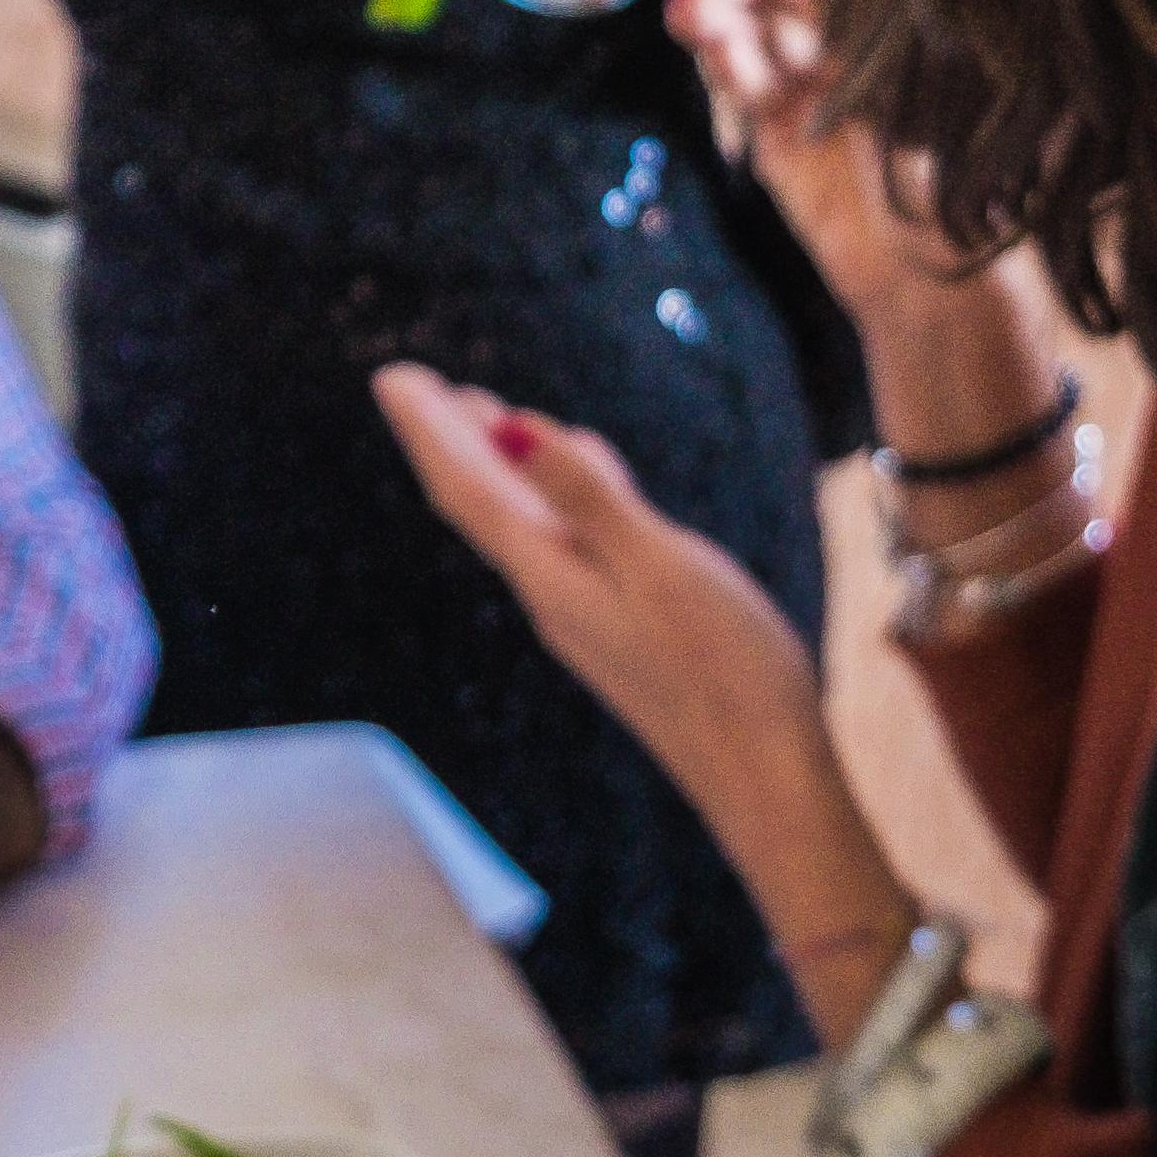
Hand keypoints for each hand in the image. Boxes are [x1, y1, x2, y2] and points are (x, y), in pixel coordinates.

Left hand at [373, 362, 820, 809]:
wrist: (764, 781)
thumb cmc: (726, 671)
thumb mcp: (659, 565)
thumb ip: (587, 496)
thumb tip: (509, 428)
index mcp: (553, 577)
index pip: (469, 489)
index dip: (428, 429)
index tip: (392, 375)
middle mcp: (554, 597)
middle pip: (484, 504)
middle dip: (451, 441)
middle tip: (416, 385)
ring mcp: (588, 617)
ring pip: (527, 523)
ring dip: (501, 466)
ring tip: (482, 415)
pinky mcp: (623, 630)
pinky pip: (571, 545)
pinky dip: (559, 500)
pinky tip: (586, 483)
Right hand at [661, 0, 965, 314]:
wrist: (937, 280)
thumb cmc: (955, 172)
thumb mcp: (905, 77)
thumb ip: (849, 7)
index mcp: (897, 36)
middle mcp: (853, 60)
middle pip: (783, 0)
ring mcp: (813, 100)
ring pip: (755, 43)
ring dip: (721, 20)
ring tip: (693, 8)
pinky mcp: (777, 144)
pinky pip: (742, 91)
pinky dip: (723, 66)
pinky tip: (712, 46)